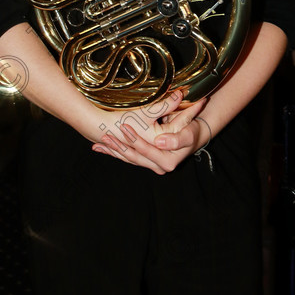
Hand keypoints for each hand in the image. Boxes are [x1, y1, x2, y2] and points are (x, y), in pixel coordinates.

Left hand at [91, 96, 208, 174]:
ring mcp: (152, 165)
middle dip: (118, 146)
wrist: (195, 136)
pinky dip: (114, 153)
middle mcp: (159, 167)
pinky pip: (127, 158)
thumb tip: (160, 142)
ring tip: (99, 143)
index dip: (134, 139)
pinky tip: (100, 148)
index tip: (123, 126)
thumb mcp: (188, 132)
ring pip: (128, 158)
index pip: (146, 151)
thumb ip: (176, 138)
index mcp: (167, 161)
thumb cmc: (191, 132)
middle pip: (134, 157)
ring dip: (113, 150)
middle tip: (104, 135)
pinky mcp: (146, 161)